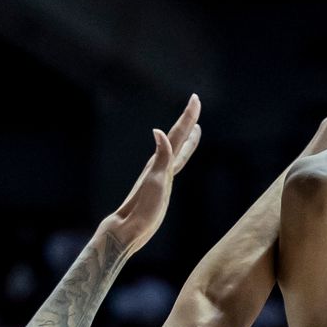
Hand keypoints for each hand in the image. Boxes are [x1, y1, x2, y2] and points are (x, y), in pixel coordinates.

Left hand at [101, 94, 202, 250]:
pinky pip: (175, 163)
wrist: (130, 227)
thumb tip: (159, 131)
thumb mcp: (155, 182)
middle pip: (178, 138)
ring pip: (177, 150)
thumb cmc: (143, 207)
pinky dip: (180, 154)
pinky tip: (178, 156)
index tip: (195, 99)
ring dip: (186, 137)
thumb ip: (161, 157)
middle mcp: (160, 164)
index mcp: (161, 162)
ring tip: (195, 128)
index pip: (177, 134)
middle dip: (188, 121)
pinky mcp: (162, 186)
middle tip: (196, 104)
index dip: (188, 117)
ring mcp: (161, 175)